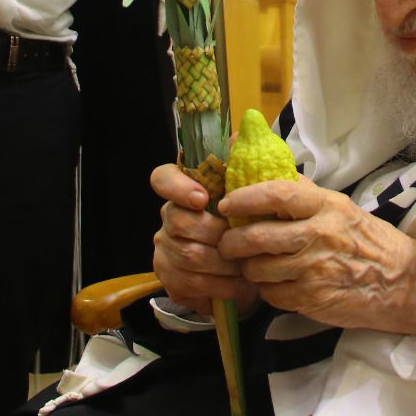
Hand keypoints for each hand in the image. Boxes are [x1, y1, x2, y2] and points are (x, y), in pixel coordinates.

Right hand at [150, 163, 258, 315]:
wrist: (253, 271)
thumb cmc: (250, 226)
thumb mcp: (253, 194)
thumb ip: (245, 163)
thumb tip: (246, 129)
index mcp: (185, 192)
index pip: (162, 177)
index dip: (177, 187)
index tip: (202, 198)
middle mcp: (169, 218)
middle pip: (177, 221)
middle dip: (214, 234)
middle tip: (240, 242)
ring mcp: (166, 251)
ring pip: (188, 256)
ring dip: (223, 263)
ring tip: (246, 266)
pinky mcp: (172, 281)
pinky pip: (191, 284)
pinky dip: (221, 286)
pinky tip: (238, 285)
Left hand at [218, 177, 415, 334]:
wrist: (401, 282)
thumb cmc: (366, 240)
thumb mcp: (339, 207)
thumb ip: (302, 190)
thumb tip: (261, 164)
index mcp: (325, 206)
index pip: (276, 194)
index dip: (244, 198)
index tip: (226, 204)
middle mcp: (319, 236)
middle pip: (257, 236)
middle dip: (231, 242)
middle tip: (227, 242)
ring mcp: (314, 270)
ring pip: (258, 269)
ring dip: (247, 268)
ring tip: (251, 264)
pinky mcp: (312, 299)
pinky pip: (271, 294)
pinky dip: (265, 289)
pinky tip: (274, 282)